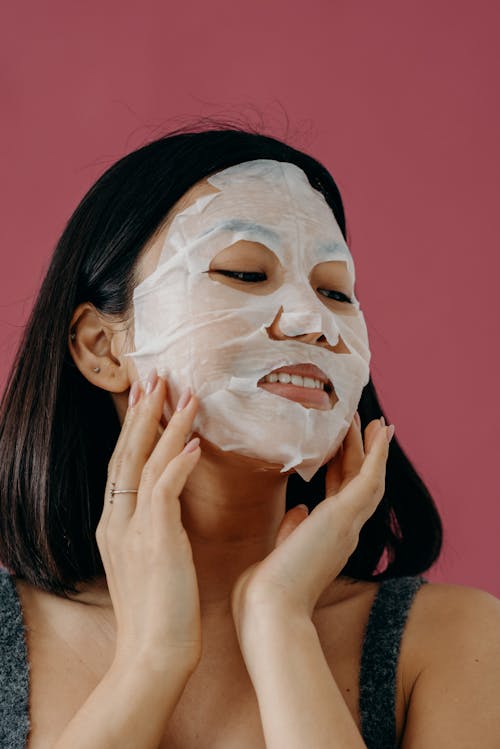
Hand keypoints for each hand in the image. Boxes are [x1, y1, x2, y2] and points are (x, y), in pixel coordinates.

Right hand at [96, 370, 201, 672]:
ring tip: (183, 394)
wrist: (153, 654)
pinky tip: (195, 441)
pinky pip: (164, 489)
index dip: (135, 430)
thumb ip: (156, 530)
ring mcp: (132, 529)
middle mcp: (116, 521)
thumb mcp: (150, 563)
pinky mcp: (155, 539)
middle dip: (142, 413)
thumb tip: (171, 510)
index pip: (123, 465)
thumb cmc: (160, 613)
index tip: (146, 399)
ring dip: (166, 426)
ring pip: (145, 463)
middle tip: (154, 377)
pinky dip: (178, 462)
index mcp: (114, 526)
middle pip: (127, 454)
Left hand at [230, 416, 392, 640]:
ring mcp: (348, 525)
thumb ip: (291, 531)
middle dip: (361, 454)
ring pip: (367, 478)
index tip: (341, 451)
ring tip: (369, 421)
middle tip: (364, 426)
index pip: (339, 498)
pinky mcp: (344, 517)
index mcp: (328, 541)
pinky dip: (377, 454)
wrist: (269, 612)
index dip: (343, 471)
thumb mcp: (279, 553)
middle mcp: (344, 533)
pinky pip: (369, 478)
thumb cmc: (265, 592)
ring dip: (369, 448)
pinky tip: (379, 432)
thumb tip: (299, 510)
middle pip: (358, 484)